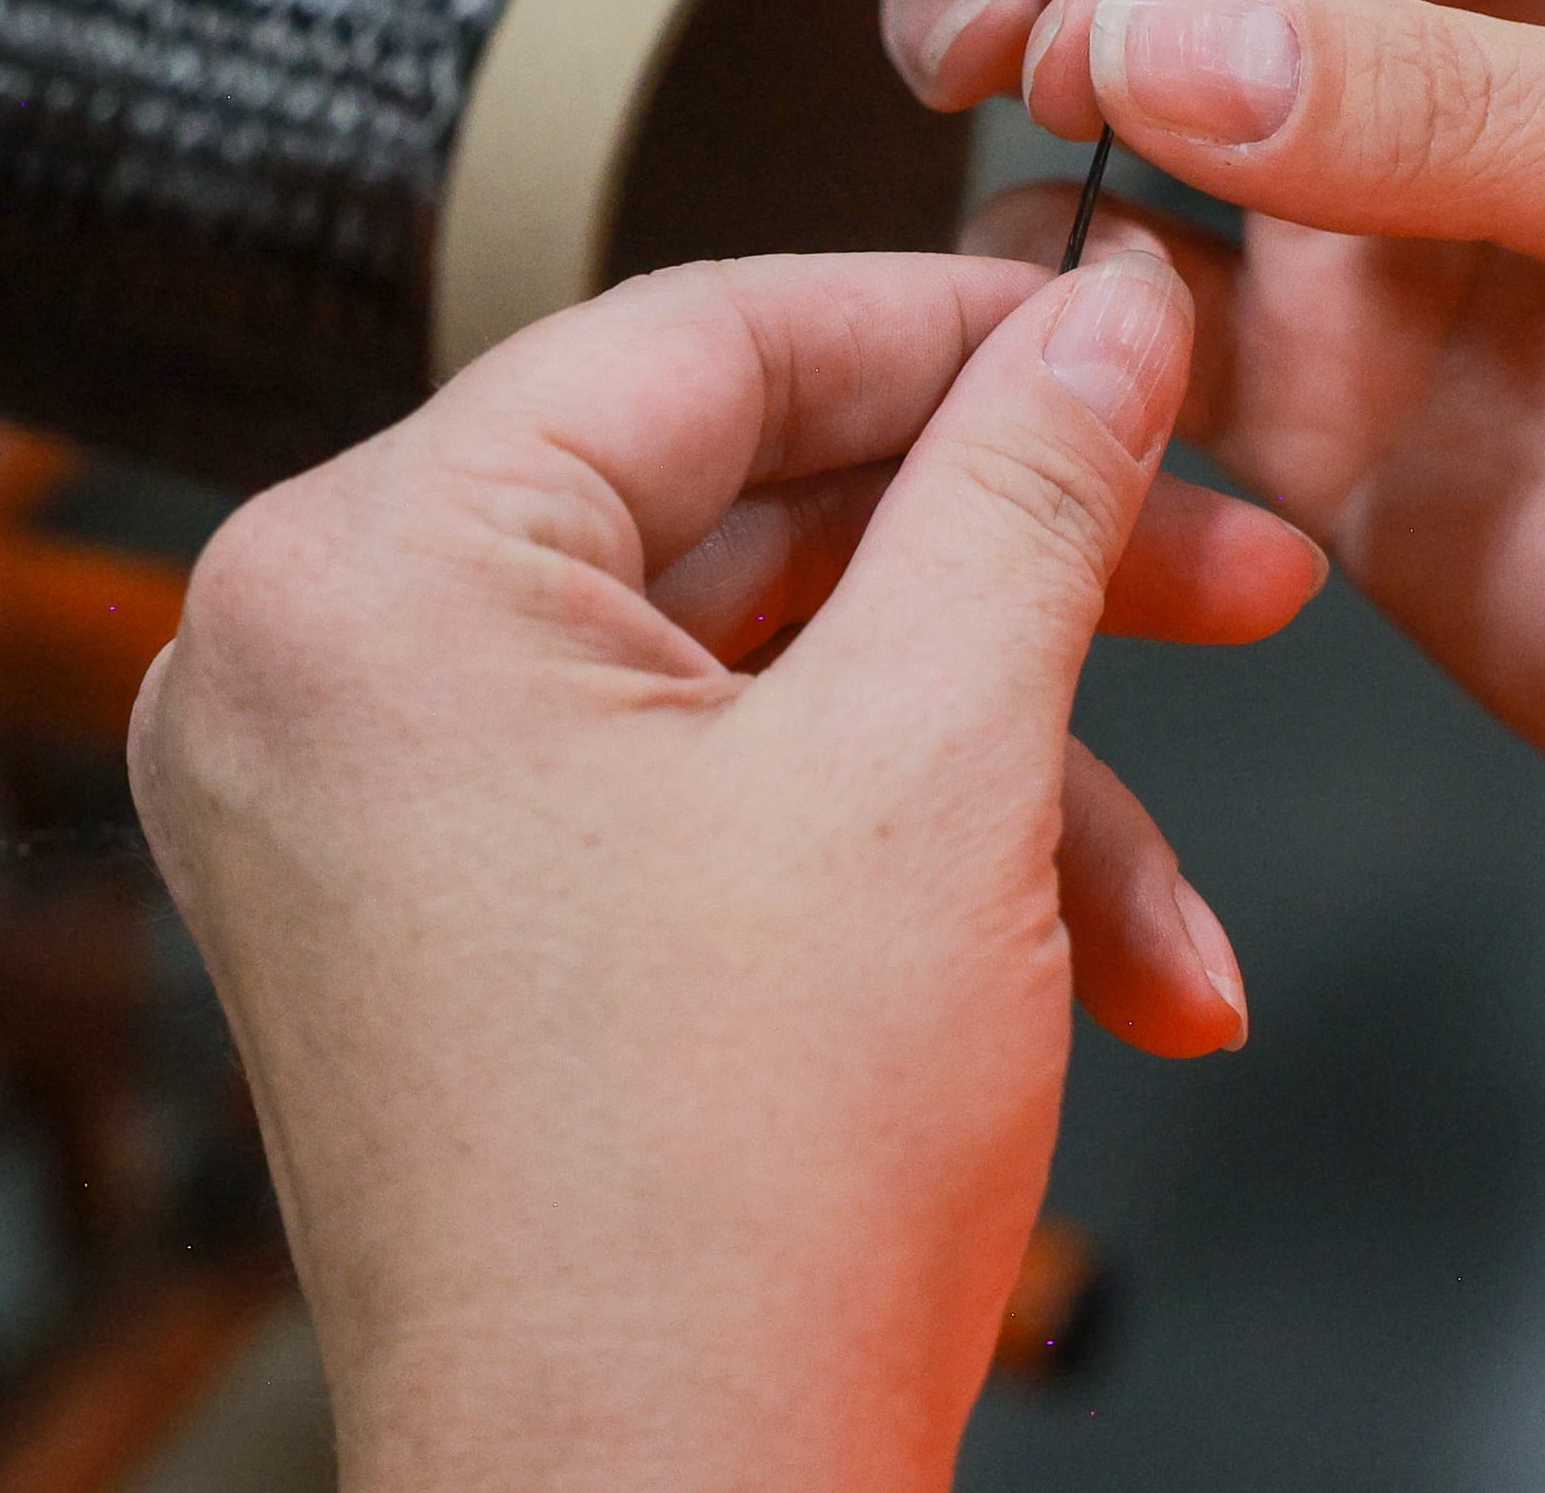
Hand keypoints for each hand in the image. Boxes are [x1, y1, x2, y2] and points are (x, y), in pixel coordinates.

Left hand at [129, 251, 1323, 1489]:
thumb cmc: (718, 1225)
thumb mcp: (934, 771)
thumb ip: (1021, 487)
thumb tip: (1094, 320)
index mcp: (365, 577)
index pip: (701, 338)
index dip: (959, 329)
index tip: (1127, 332)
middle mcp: (320, 672)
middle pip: (735, 508)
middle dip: (1017, 577)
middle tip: (1223, 562)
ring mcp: (369, 807)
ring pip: (747, 673)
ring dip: (993, 774)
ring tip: (1164, 900)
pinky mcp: (443, 918)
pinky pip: (693, 795)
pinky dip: (890, 861)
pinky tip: (1088, 967)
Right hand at [858, 0, 1544, 1132]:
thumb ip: (1437, 108)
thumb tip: (1169, 49)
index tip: (1115, 18)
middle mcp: (1478, 48)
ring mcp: (1381, 224)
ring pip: (1142, 98)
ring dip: (1025, 55)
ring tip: (952, 57)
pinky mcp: (1316, 396)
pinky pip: (1133, 322)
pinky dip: (1049, 305)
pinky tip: (1017, 301)